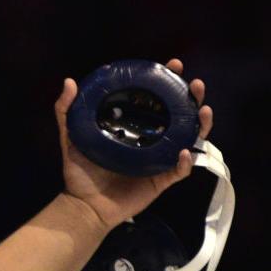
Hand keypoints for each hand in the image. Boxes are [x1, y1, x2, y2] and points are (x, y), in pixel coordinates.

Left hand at [56, 56, 213, 230]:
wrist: (83, 205)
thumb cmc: (79, 172)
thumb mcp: (70, 137)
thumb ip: (67, 111)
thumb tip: (69, 82)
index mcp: (136, 126)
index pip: (157, 99)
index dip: (169, 81)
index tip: (173, 65)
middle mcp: (152, 140)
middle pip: (181, 114)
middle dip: (193, 97)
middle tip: (194, 84)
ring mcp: (160, 159)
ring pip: (190, 139)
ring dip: (201, 124)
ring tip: (203, 110)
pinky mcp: (162, 180)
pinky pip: (180, 170)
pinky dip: (185, 161)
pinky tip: (183, 151)